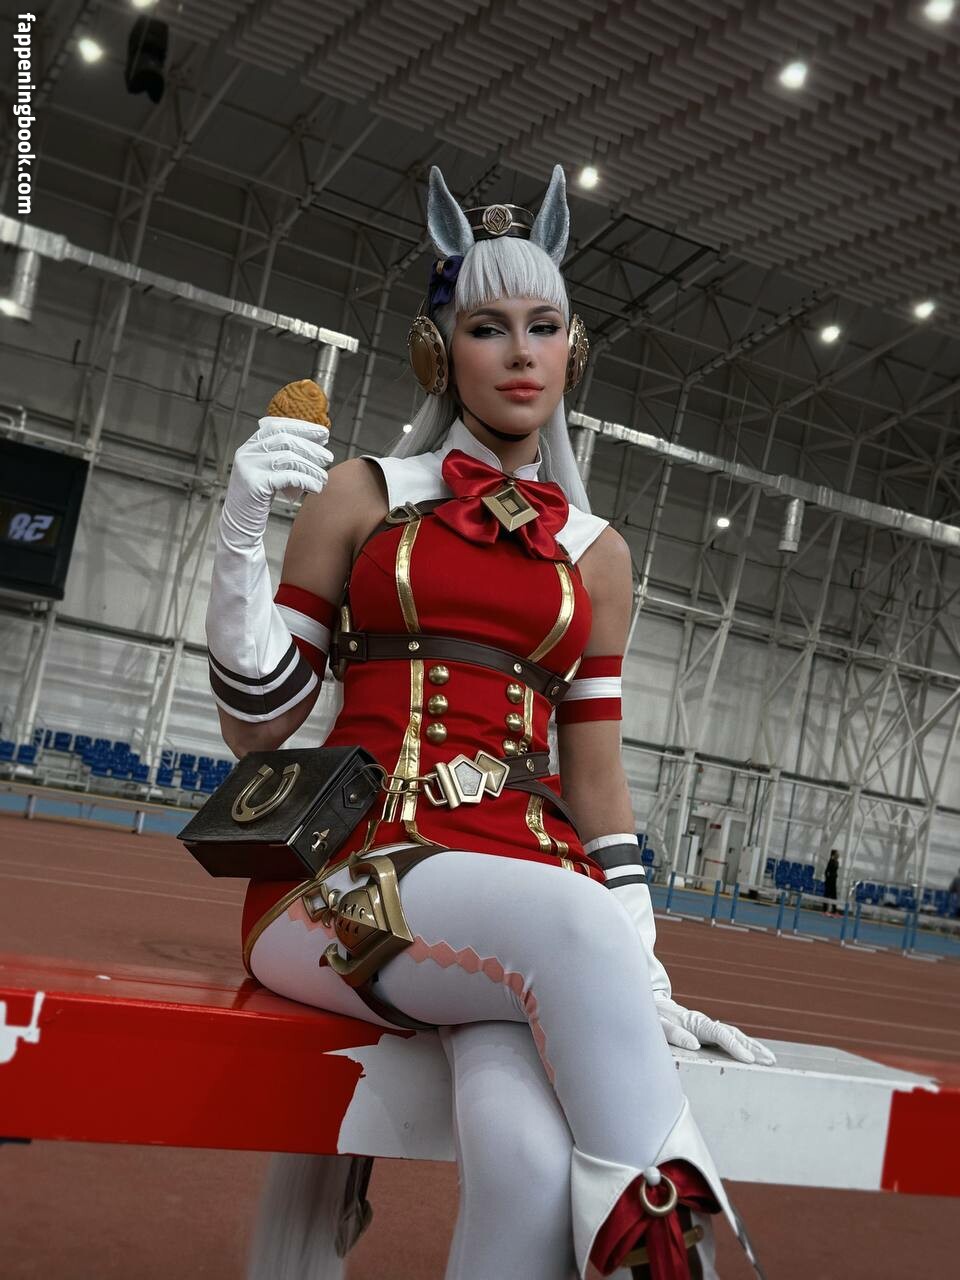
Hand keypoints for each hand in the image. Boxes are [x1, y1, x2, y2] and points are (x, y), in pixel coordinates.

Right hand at [223, 416, 334, 544]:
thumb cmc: (259, 499)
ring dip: (311, 467)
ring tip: (323, 478)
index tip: (323, 433)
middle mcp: (247, 452)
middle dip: (311, 447)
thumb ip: (284, 458)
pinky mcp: (255, 484)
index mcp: (250, 446)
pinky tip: (316, 487)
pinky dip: (307, 480)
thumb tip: (317, 445)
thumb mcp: (269, 473)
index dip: (302, 427)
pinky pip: (288, 477)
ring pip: (289, 458)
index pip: (277, 426)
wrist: (240, 524)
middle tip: (329, 457)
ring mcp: (249, 467)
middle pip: (285, 440)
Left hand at [654, 994, 775, 1065]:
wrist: (651, 1007)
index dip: (735, 1047)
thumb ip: (675, 1034)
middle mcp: (706, 1023)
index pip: (721, 1035)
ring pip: (734, 1036)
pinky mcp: (707, 1032)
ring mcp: (708, 1027)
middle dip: (753, 1048)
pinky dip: (743, 1046)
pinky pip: (729, 1039)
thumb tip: (695, 1045)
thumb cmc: (655, 1019)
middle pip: (734, 1034)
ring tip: (770, 1059)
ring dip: (753, 1047)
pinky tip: (754, 1054)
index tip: (749, 1059)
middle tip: (770, 1061)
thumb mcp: (659, 1026)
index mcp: (696, 1023)